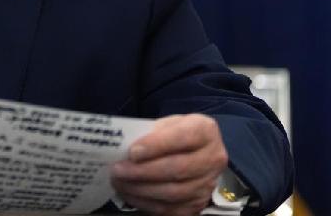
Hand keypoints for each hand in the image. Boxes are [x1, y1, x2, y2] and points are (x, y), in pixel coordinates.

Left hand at [110, 114, 228, 215]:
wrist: (196, 151)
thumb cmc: (176, 134)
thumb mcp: (166, 123)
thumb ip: (151, 132)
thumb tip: (125, 148)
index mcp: (205, 131)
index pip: (182, 137)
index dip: (156, 145)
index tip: (133, 152)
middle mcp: (213, 158)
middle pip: (177, 169)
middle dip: (143, 171)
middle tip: (117, 170)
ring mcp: (208, 184)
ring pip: (174, 192)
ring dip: (141, 189)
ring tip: (119, 182)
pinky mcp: (199, 204)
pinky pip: (172, 209)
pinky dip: (147, 204)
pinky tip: (130, 194)